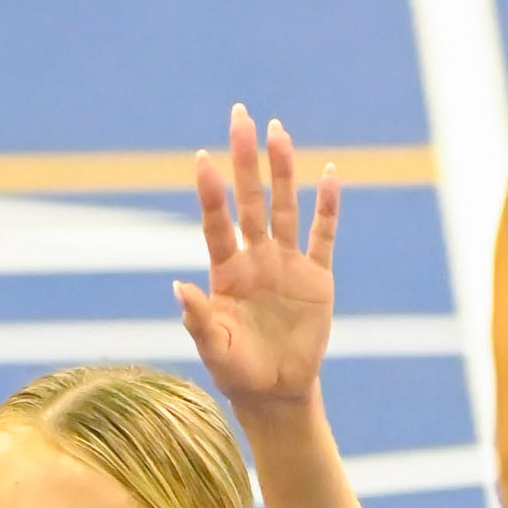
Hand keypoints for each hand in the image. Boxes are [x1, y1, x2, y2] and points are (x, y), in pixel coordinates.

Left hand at [175, 105, 336, 410]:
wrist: (275, 392)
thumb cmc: (237, 371)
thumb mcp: (214, 349)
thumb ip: (197, 319)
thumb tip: (177, 287)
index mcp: (227, 272)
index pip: (217, 223)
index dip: (211, 193)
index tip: (201, 159)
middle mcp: (256, 258)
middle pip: (250, 199)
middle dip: (245, 159)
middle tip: (240, 116)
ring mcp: (287, 264)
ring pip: (286, 207)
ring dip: (284, 170)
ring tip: (278, 131)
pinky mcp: (317, 277)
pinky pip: (324, 235)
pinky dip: (328, 207)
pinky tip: (330, 174)